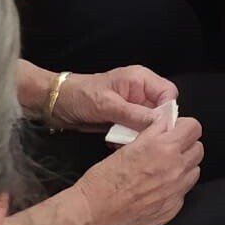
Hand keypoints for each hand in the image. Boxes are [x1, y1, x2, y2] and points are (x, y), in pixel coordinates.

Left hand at [52, 67, 178, 133]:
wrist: (57, 103)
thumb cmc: (81, 96)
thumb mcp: (107, 105)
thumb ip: (134, 114)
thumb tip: (160, 124)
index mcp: (141, 79)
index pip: (168, 94)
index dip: (166, 112)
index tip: (157, 130)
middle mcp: (140, 91)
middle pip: (160, 110)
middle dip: (152, 127)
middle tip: (140, 141)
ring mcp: (132, 105)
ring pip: (148, 123)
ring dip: (139, 135)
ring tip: (125, 145)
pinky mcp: (123, 118)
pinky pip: (135, 129)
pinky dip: (128, 139)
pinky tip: (117, 145)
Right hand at [74, 115, 204, 224]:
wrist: (93, 213)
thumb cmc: (105, 178)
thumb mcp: (130, 145)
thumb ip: (154, 132)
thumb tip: (166, 123)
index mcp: (164, 148)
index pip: (194, 128)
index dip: (184, 127)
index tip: (175, 131)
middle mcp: (175, 169)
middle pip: (198, 149)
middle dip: (185, 146)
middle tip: (169, 149)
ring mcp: (176, 192)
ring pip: (194, 171)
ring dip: (183, 167)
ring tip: (163, 169)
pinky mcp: (172, 209)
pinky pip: (182, 192)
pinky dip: (174, 188)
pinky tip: (156, 189)